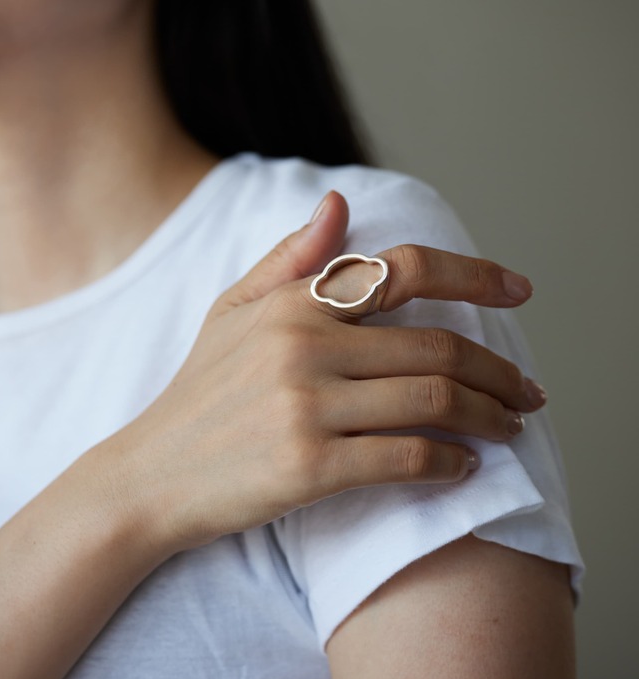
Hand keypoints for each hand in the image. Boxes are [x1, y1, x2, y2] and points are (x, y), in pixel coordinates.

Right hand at [98, 191, 544, 557]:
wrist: (150, 477)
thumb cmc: (201, 392)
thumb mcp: (233, 310)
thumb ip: (291, 257)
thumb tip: (339, 201)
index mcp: (294, 303)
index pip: (405, 270)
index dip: (475, 276)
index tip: (520, 292)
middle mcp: (304, 346)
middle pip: (437, 347)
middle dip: (499, 371)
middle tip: (529, 391)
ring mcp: (305, 407)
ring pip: (433, 401)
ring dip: (489, 417)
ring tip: (510, 427)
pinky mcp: (307, 468)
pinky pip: (406, 458)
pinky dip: (450, 462)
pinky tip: (464, 465)